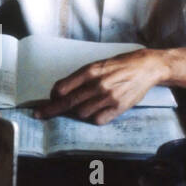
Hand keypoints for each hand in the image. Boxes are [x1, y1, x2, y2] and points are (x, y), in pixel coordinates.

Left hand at [34, 49, 165, 124]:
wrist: (146, 67)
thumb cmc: (120, 65)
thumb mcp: (98, 65)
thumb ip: (80, 78)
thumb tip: (60, 91)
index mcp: (90, 71)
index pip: (62, 88)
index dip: (52, 96)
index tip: (48, 100)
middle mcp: (97, 84)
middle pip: (68, 103)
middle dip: (51, 110)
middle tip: (39, 114)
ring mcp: (108, 97)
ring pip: (81, 113)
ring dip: (77, 112)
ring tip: (83, 106)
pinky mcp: (118, 107)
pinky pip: (97, 120)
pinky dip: (93, 118)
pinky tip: (96, 111)